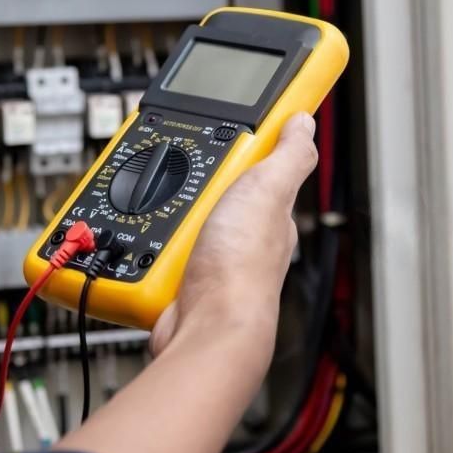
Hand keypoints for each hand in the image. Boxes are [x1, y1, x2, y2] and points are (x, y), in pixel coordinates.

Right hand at [149, 112, 317, 358]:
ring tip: (169, 217)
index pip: (255, 163)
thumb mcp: (269, 193)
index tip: (227, 136)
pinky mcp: (177, 275)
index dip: (241, 146)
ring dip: (165, 213)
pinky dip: (147, 242)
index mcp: (268, 210)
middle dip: (191, 178)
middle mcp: (241, 233)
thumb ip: (290, 156)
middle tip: (189, 179)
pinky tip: (151, 243)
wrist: (204, 330)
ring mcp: (208, 255)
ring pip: (177, 213)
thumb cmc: (242, 270)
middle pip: (207, 183)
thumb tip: (305, 122)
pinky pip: (154, 244)